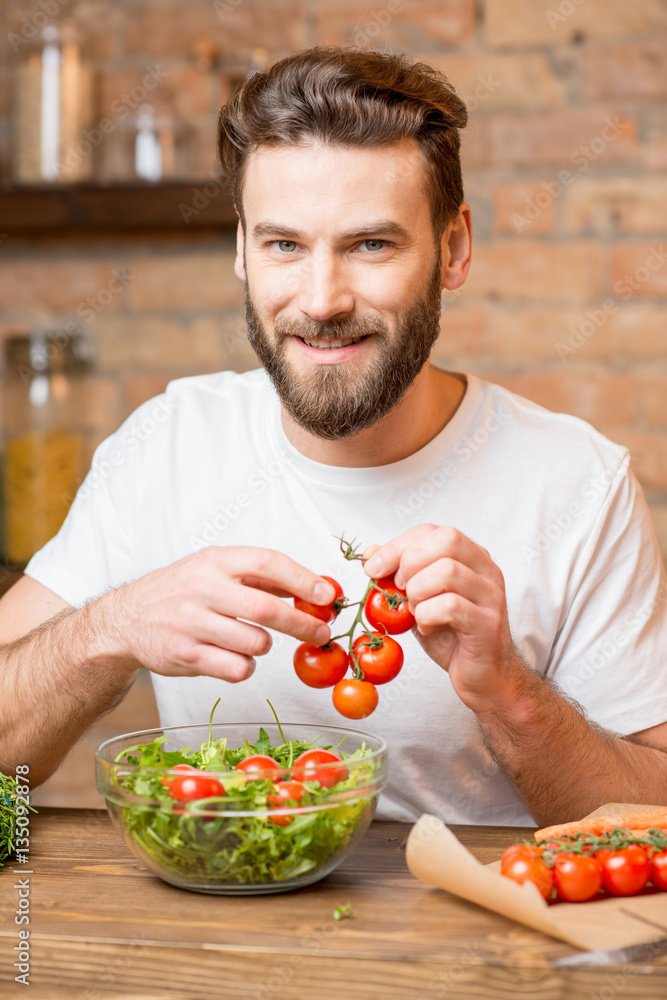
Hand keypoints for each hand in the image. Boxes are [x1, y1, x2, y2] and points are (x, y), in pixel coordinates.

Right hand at [103, 546, 335, 681]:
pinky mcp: (186, 656)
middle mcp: (202, 589)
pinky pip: (238, 668)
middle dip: (301, 623)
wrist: (126, 619)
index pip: (267, 562)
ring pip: (255, 643)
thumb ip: (260, 576)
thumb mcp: (214, 568)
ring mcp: (192, 623)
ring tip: (254, 640)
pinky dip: (246, 666)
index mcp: (215, 561)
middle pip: (265, 608)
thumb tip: (313, 587)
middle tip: (320, 632)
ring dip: (266, 646)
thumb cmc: (180, 591)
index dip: (302, 579)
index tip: (327, 595)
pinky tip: (234, 656)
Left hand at [363, 525, 524, 714]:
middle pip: (446, 540)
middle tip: (400, 590)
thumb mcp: (419, 600)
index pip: (432, 531)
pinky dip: (427, 616)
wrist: (483, 677)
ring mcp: (491, 595)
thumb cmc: (451, 636)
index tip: (373, 568)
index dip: (397, 545)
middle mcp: (486, 570)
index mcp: (471, 557)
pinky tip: (427, 628)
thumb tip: (370, 553)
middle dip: (409, 563)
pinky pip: (450, 606)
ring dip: (418, 592)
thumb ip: (398, 576)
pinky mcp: (487, 623)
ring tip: (415, 612)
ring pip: (447, 571)